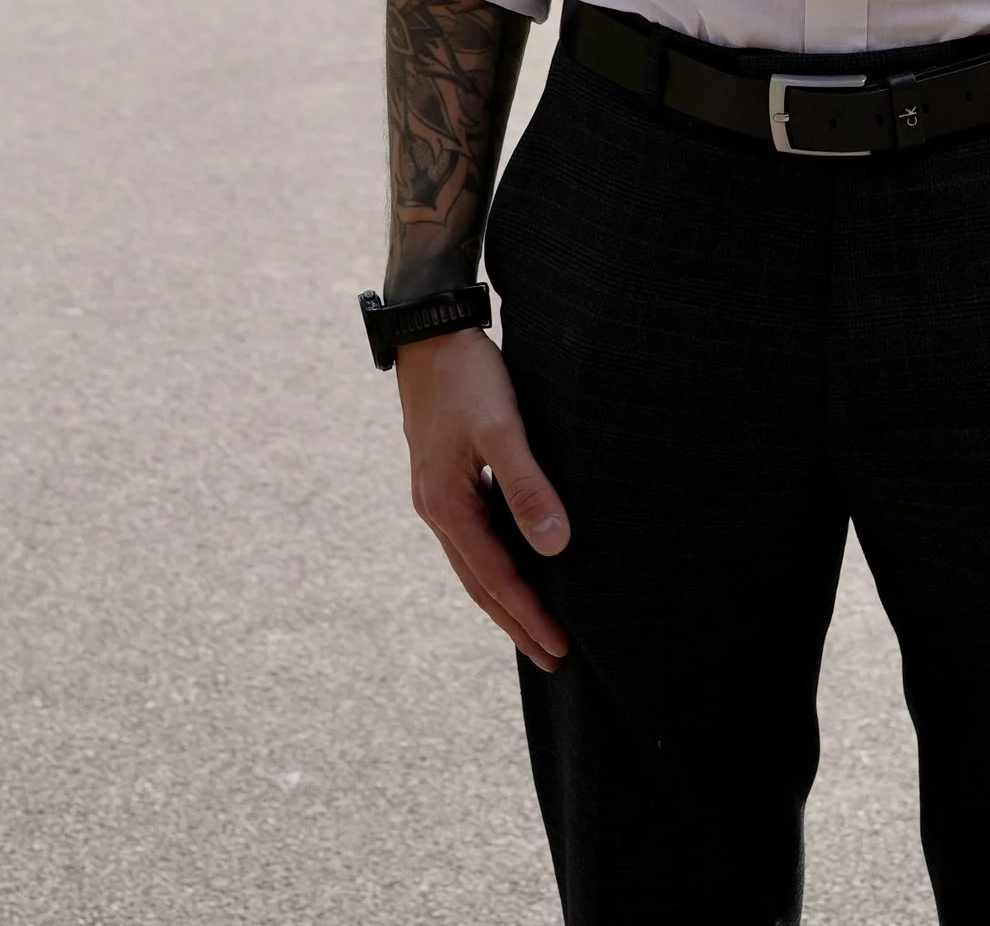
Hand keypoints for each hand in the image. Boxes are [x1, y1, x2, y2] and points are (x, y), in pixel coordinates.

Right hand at [396, 327, 572, 670]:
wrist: (429, 330)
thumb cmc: (468, 375)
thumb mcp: (502, 427)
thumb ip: (527, 486)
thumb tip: (556, 547)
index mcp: (447, 506)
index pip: (496, 579)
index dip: (530, 615)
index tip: (560, 647)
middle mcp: (436, 510)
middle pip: (480, 582)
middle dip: (516, 622)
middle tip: (553, 658)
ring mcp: (435, 494)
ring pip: (473, 563)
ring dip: (504, 597)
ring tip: (534, 625)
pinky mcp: (443, 477)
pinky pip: (471, 536)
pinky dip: (494, 562)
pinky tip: (513, 562)